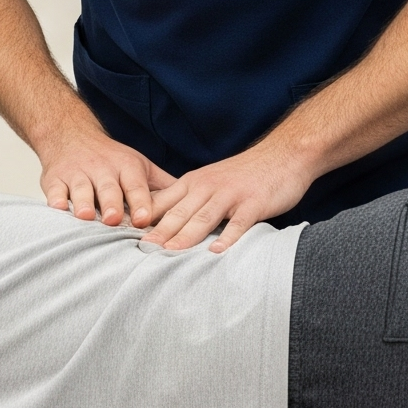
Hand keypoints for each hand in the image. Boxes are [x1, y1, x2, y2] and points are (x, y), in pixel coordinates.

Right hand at [39, 129, 175, 228]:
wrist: (70, 135)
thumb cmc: (111, 159)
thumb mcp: (139, 166)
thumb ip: (164, 186)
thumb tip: (196, 203)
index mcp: (126, 168)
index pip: (136, 187)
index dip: (140, 203)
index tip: (145, 220)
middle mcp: (102, 170)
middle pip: (108, 189)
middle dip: (111, 204)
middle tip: (114, 220)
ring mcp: (77, 174)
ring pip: (81, 189)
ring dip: (83, 203)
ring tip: (86, 217)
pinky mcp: (55, 179)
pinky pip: (54, 189)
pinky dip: (55, 199)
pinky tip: (57, 208)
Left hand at [142, 141, 316, 252]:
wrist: (283, 154)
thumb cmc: (244, 174)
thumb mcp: (210, 181)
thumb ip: (189, 200)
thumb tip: (163, 225)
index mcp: (193, 183)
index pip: (162, 202)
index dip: (143, 219)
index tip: (123, 235)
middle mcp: (207, 187)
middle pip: (178, 212)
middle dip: (158, 232)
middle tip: (139, 251)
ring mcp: (231, 195)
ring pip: (203, 217)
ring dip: (185, 236)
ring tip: (170, 253)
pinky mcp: (254, 203)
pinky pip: (239, 222)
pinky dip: (228, 236)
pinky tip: (217, 250)